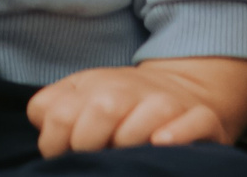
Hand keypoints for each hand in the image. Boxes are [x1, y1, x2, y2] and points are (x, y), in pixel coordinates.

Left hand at [26, 56, 246, 155]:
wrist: (181, 89)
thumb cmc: (121, 105)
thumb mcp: (80, 97)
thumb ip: (51, 109)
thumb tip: (45, 132)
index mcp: (94, 85)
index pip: (60, 114)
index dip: (55, 144)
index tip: (65, 155)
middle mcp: (130, 90)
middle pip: (102, 110)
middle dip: (90, 145)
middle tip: (97, 160)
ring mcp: (166, 103)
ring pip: (142, 121)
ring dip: (130, 143)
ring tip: (127, 156)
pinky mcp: (201, 118)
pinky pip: (193, 123)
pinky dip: (177, 135)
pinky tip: (161, 143)